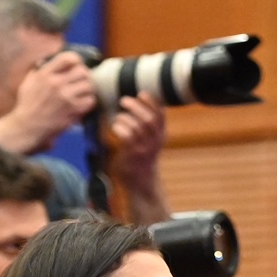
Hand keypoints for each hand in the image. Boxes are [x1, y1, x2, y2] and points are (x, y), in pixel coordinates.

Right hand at [0, 50, 96, 154]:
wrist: (28, 126)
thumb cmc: (27, 105)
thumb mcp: (28, 82)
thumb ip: (38, 71)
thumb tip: (46, 61)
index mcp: (45, 74)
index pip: (68, 58)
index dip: (77, 61)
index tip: (77, 65)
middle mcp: (56, 83)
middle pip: (82, 71)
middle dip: (85, 76)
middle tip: (82, 81)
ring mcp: (65, 97)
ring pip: (89, 85)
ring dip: (88, 89)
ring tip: (83, 93)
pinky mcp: (73, 110)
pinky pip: (90, 100)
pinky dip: (89, 102)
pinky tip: (83, 104)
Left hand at [107, 92, 169, 220]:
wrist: (141, 182)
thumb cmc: (141, 158)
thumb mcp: (149, 141)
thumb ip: (146, 126)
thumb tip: (135, 104)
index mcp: (160, 135)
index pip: (161, 115)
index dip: (153, 102)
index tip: (142, 94)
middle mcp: (155, 141)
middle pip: (150, 118)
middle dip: (137, 106)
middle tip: (124, 100)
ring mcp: (145, 148)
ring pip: (139, 126)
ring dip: (126, 116)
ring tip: (118, 115)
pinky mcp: (134, 154)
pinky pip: (128, 136)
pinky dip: (120, 127)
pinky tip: (114, 127)